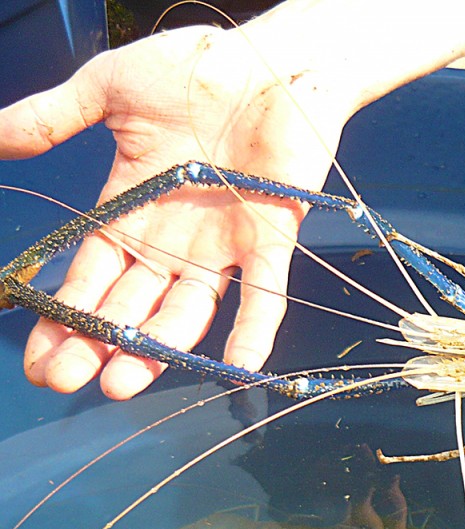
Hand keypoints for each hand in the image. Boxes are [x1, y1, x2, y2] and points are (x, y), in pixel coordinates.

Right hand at [0, 21, 353, 399]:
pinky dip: (254, 331)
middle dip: (97, 342)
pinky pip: (265, 293)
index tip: (39, 357)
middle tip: (65, 379)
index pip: (92, 276)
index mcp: (134, 209)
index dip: (66, 315)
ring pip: (188, 310)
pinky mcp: (273, 235)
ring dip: (157, 349)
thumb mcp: (109, 90)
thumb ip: (52, 117)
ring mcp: (225, 242)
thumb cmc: (195, 68)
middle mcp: (177, 238)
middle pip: (131, 304)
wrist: (269, 57)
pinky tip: (238, 368)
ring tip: (121, 384)